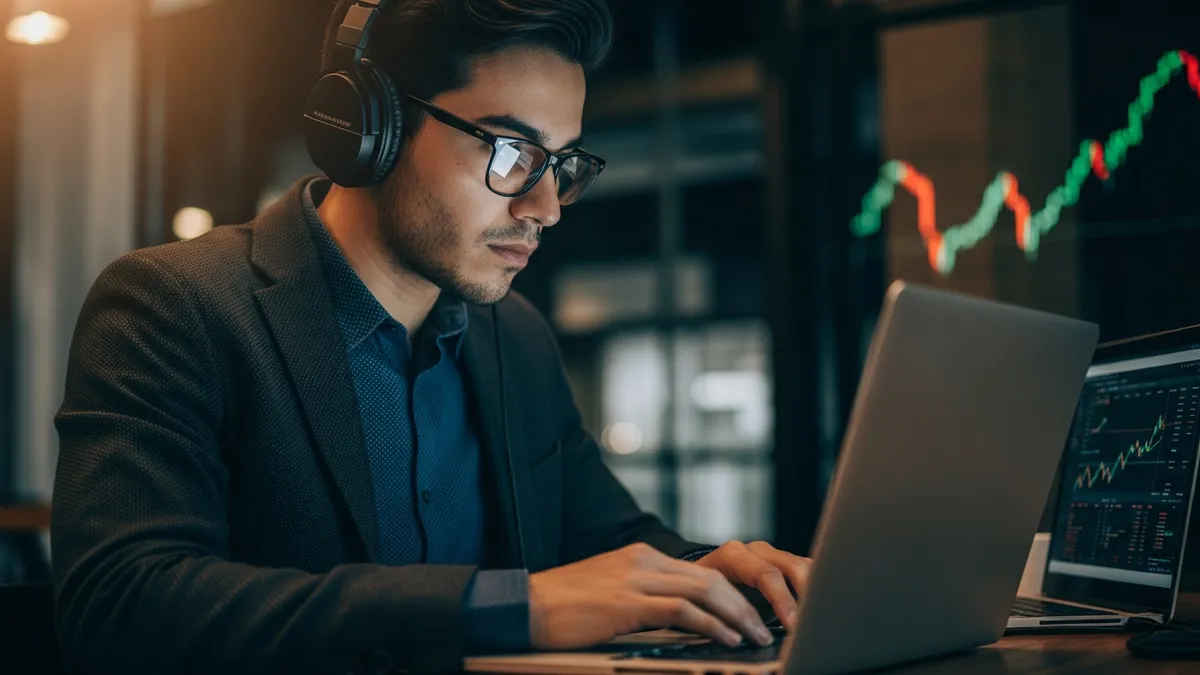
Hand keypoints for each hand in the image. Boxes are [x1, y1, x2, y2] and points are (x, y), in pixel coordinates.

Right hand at [528, 543, 774, 650]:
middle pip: (709, 579)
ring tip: (753, 637)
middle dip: (742, 605)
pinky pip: (682, 611)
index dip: (731, 594)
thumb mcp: (610, 590)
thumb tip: (679, 616)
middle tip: (762, 628)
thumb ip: (643, 595)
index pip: (699, 572)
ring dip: (735, 616)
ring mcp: (635, 579)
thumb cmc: (563, 605)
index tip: (748, 614)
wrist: (525, 604)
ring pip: (703, 591)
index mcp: (640, 556)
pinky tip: (724, 639)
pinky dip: (710, 625)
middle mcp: (642, 561)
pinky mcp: (627, 602)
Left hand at [694, 541, 811, 631]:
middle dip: (806, 595)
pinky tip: (818, 608)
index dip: (782, 600)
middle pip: (792, 566)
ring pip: (805, 566)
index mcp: (734, 555)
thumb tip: (749, 633)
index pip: (766, 574)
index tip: (793, 624)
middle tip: (813, 621)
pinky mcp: (785, 563)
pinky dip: (816, 589)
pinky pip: (808, 571)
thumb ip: (730, 612)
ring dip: (815, 591)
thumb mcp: (710, 601)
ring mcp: (772, 554)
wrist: (702, 579)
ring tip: (818, 616)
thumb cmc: (705, 594)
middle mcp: (756, 550)